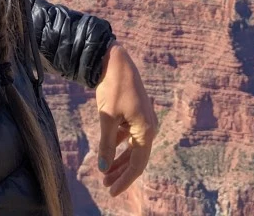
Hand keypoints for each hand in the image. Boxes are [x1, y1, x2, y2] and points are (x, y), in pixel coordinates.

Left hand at [95, 41, 157, 196]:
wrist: (115, 61)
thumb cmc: (112, 88)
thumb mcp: (107, 118)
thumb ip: (106, 145)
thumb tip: (104, 168)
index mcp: (146, 130)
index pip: (137, 164)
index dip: (124, 180)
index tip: (111, 192)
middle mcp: (149, 127)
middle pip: (137, 158)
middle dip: (121, 173)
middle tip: (106, 186)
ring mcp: (144, 120)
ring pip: (133, 148)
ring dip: (119, 160)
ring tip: (105, 174)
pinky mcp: (137, 114)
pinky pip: (130, 137)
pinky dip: (120, 146)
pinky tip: (109, 154)